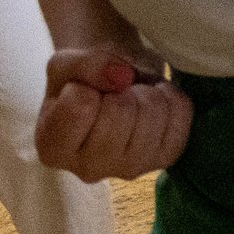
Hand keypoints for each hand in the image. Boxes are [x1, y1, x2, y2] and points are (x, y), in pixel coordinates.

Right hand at [36, 46, 192, 181]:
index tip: (85, 89)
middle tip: (114, 91)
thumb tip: (122, 76)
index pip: (80, 107)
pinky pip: (181, 114)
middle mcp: (88, 169)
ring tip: (132, 95)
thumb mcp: (65, 63)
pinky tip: (152, 100)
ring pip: (153, 112)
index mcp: (52, 149)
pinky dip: (170, 95)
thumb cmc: (81, 79)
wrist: (112, 85)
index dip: (86, 85)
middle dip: (120, 88)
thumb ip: (85, 65)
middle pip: (120, 111)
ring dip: (146, 90)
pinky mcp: (164, 158)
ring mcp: (130, 168)